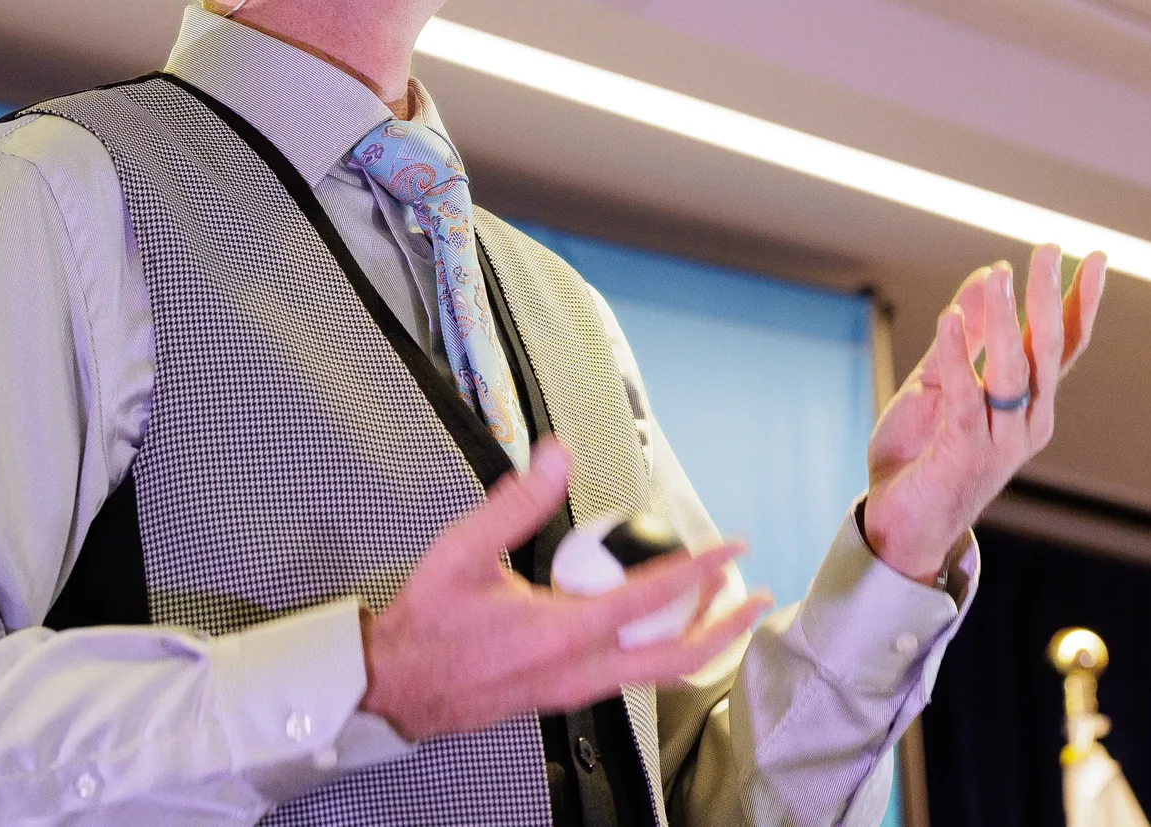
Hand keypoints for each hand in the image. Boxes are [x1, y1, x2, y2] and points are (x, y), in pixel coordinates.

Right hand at [359, 439, 772, 741]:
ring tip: (720, 603)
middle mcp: (580, 673)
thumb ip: (516, 501)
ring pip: (657, 673)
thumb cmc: (427, 623)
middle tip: (757, 595)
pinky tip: (660, 620)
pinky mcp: (566, 698)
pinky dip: (660, 648)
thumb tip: (558, 453)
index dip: (700, 567)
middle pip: (677, 659)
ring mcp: (576, 692)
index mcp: (562, 634)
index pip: (652, 597)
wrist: (394, 688)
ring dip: (697, 640)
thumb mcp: (463, 551)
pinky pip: (631, 675)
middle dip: (725, 627)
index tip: (732, 544)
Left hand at [861, 244, 1106, 582]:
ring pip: (1013, 372)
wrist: (898, 521)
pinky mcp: (967, 454)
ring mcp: (1003, 441)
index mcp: (1028, 403)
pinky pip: (967, 399)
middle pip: (1047, 351)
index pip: (1063, 345)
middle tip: (1048, 250)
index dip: (1081, 302)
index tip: (1096, 257)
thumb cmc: (923, 451)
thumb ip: (964, 335)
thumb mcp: (941, 380)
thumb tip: (987, 275)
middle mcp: (1028, 421)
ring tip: (1000, 276)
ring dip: (1004, 320)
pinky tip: (949, 319)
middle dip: (1048, 298)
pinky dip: (959, 357)